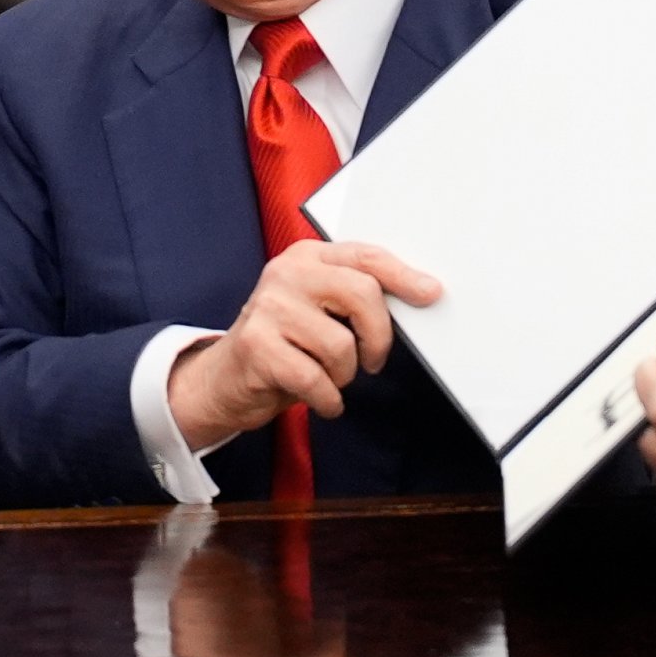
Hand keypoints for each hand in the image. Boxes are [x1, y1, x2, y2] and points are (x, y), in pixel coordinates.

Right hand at [165, 238, 442, 451]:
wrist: (224, 379)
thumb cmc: (284, 344)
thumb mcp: (317, 308)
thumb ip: (354, 296)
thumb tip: (419, 297)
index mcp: (307, 257)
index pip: (365, 257)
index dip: (403, 276)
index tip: (431, 294)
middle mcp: (286, 274)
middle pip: (362, 294)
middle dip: (378, 337)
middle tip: (373, 360)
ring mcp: (268, 308)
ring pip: (341, 345)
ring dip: (344, 375)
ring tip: (328, 378)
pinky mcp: (257, 346)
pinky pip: (316, 380)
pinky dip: (327, 400)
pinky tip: (319, 399)